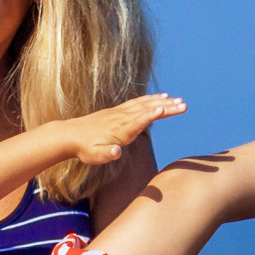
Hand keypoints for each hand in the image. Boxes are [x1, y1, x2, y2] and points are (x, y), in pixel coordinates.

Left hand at [65, 93, 185, 164]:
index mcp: (119, 129)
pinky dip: (151, 99)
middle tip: (184, 105)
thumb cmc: (85, 148)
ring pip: (145, 104)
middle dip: (166, 107)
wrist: (70, 135)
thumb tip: (116, 152)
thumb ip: (107, 154)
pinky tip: (160, 98)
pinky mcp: (118, 111)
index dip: (150, 115)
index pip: (138, 120)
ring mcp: (120, 112)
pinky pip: (138, 102)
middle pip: (147, 110)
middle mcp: (122, 118)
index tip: (163, 108)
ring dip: (162, 102)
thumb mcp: (95, 156)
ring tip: (178, 100)